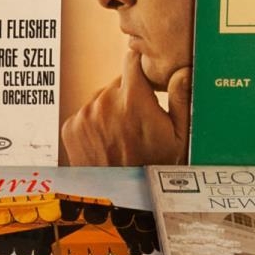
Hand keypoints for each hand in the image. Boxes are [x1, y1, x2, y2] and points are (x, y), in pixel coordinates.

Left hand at [61, 51, 190, 164]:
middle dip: (129, 94)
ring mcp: (84, 115)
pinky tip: (107, 140)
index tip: (146, 74)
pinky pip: (86, 113)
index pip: (132, 59)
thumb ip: (182, 99)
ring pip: (101, 99)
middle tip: (138, 120)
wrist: (121, 195)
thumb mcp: (178, 137)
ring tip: (122, 134)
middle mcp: (105, 103)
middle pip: (118, 83)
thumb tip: (184, 70)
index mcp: (133, 100)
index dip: (141, 64)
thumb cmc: (155, 167)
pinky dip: (95, 122)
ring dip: (111, 108)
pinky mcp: (70, 127)